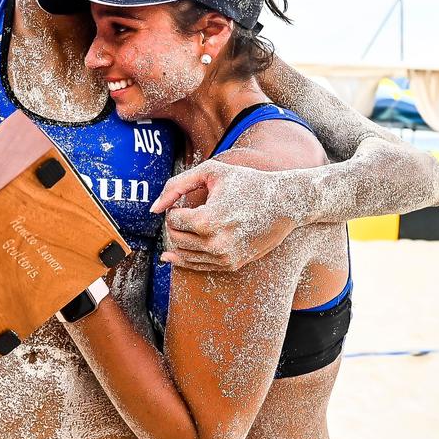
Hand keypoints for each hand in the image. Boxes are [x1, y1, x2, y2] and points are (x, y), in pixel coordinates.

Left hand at [151, 159, 302, 271]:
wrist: (285, 203)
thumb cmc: (247, 182)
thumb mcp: (211, 172)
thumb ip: (176, 185)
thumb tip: (153, 209)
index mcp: (207, 220)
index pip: (172, 220)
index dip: (174, 209)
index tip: (184, 202)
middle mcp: (215, 244)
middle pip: (175, 238)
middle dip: (174, 225)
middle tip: (183, 213)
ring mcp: (225, 257)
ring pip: (184, 255)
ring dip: (179, 240)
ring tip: (189, 225)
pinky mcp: (232, 265)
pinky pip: (198, 266)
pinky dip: (185, 258)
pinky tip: (174, 253)